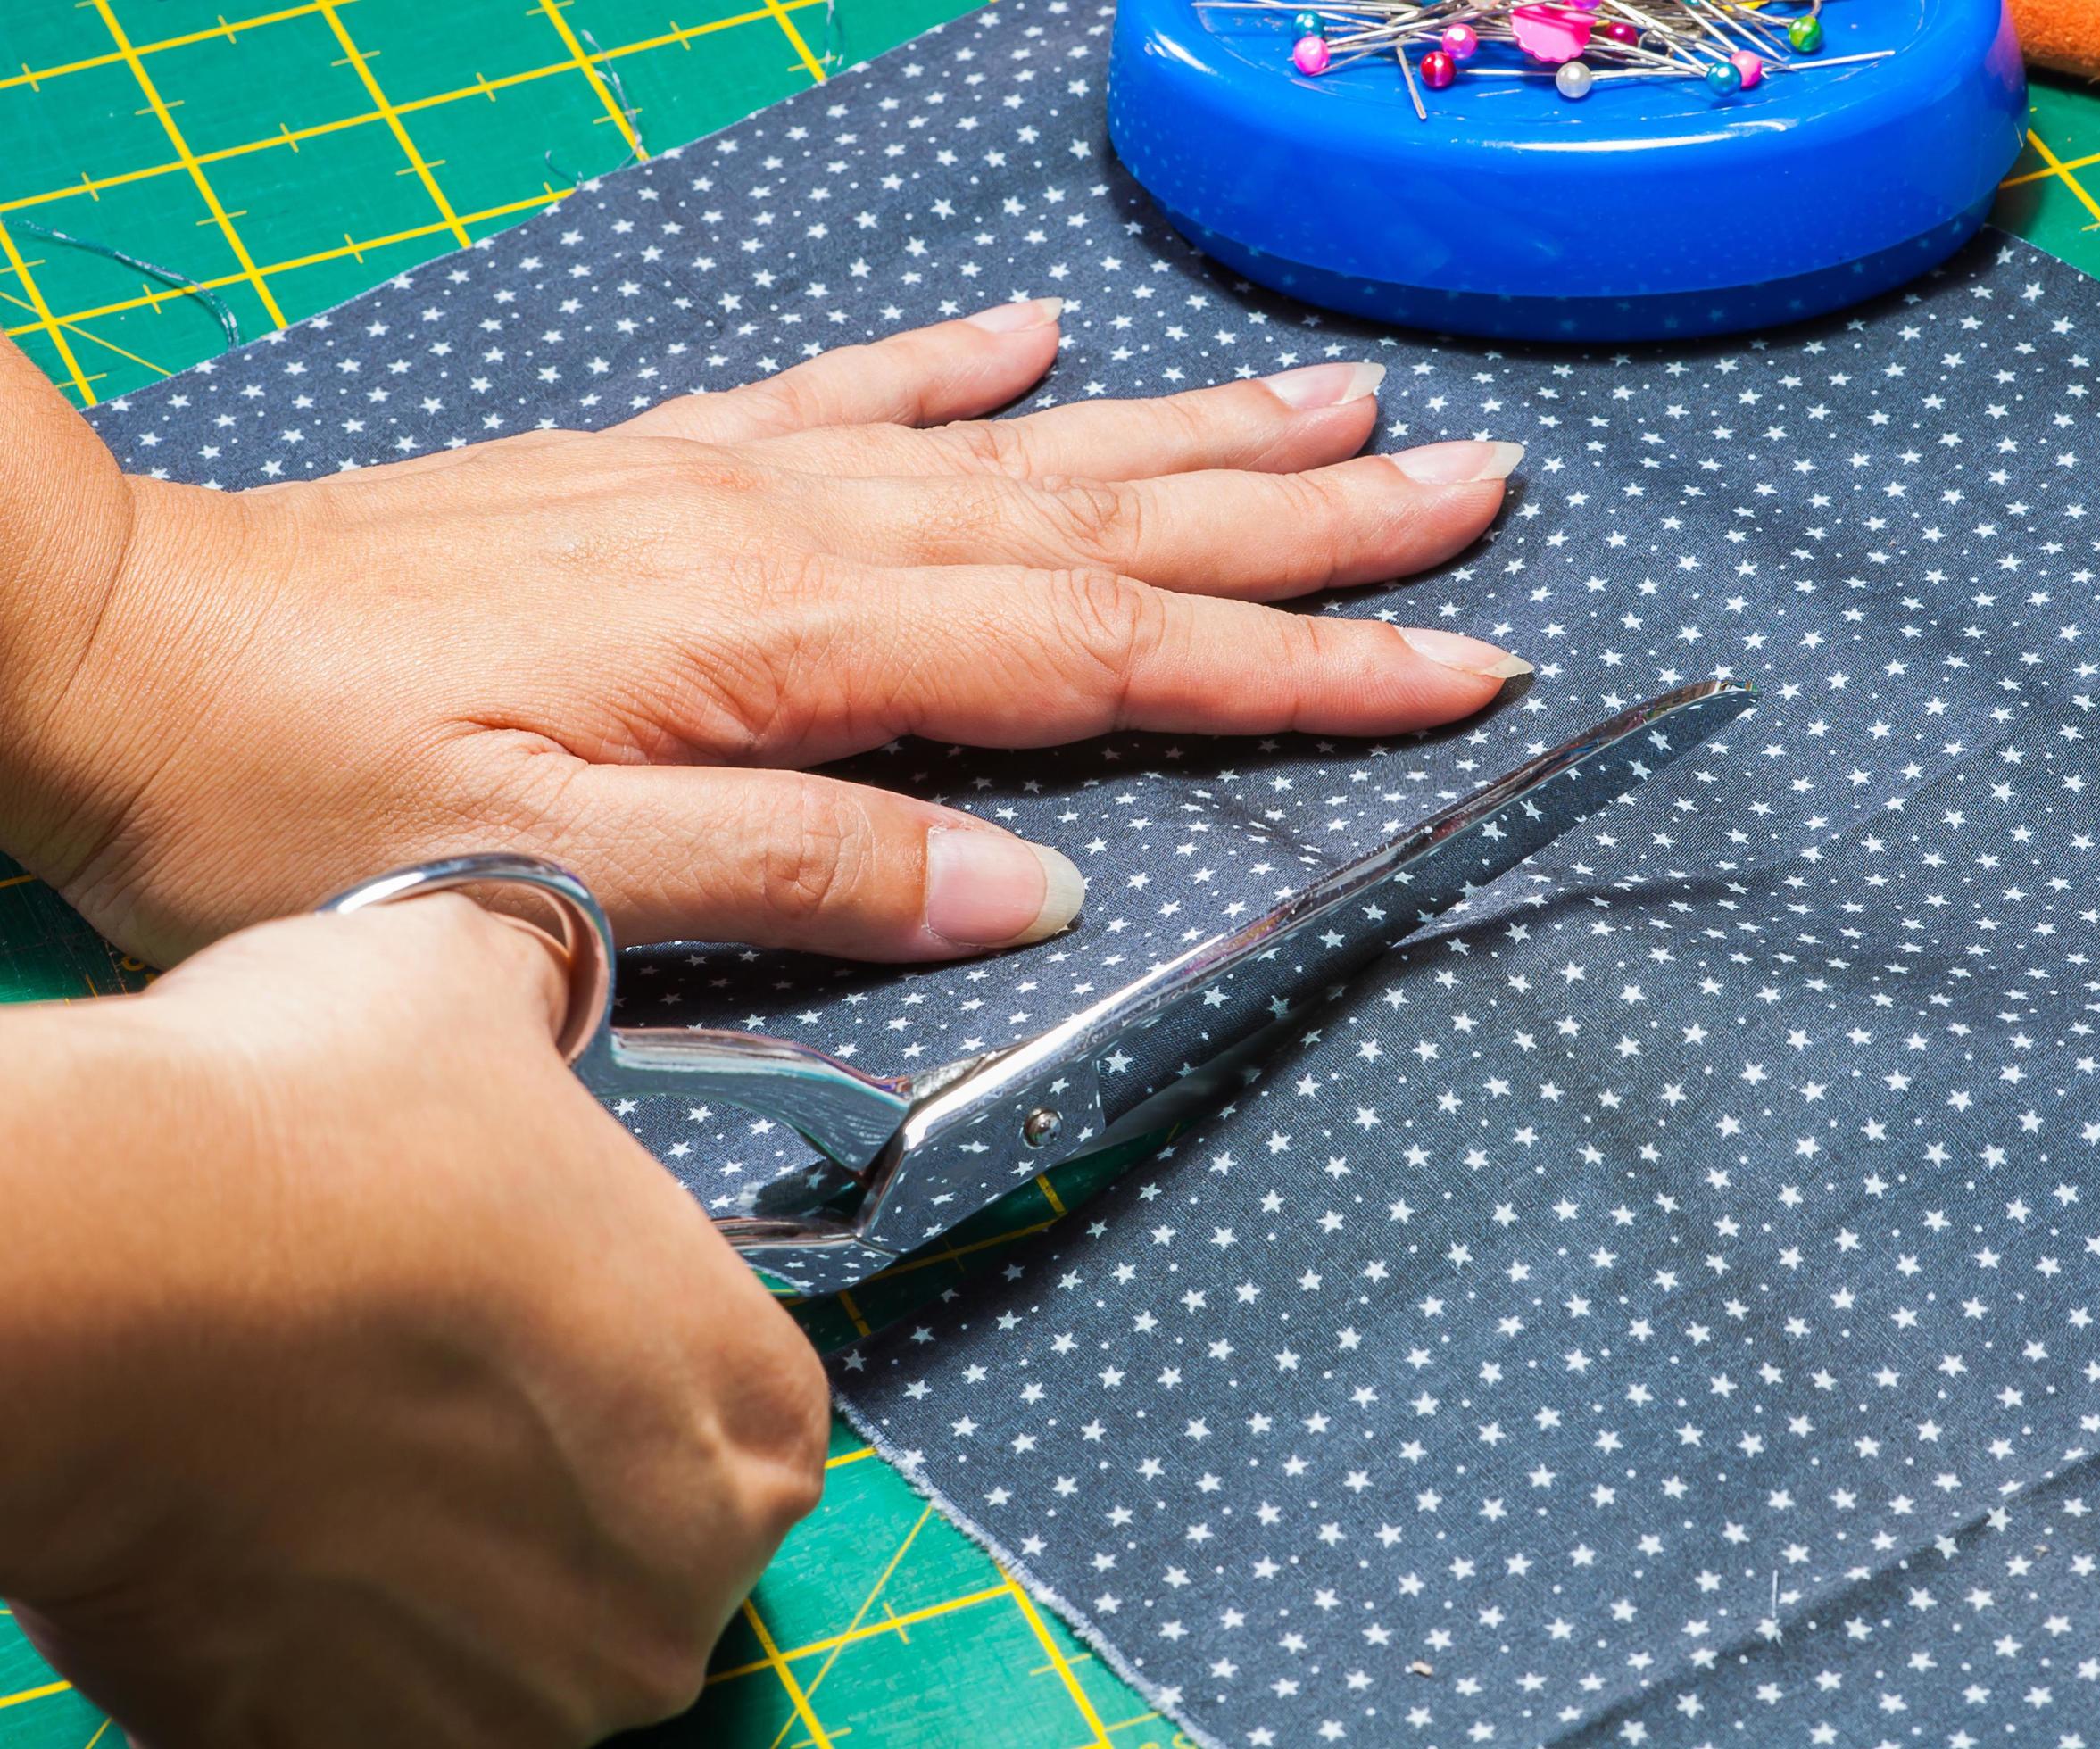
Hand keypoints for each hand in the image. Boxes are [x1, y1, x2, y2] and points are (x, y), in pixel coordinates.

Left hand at [0, 300, 1527, 968]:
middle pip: (1104, 532)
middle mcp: (795, 536)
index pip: (1103, 662)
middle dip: (1304, 529)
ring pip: (1017, 455)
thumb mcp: (545, 880)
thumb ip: (798, 873)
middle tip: (1476, 488)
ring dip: (1189, 441)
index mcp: (794, 643)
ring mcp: (730, 486)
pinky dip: (959, 372)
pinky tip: (1041, 342)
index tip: (1459, 670)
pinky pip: (847, 400)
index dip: (1294, 672)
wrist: (113, 641)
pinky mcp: (658, 470)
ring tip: (1342, 416)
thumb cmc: (308, 795)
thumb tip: (1027, 896)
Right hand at [0, 896, 827, 1744]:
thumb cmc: (321, 1130)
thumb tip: (530, 987)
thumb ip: (547, 1014)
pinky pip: (364, 1701)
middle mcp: (680, 1588)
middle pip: (635, 1536)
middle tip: (418, 1381)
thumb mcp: (482, 993)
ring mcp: (522, 1704)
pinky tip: (258, 1525)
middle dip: (542, 1471)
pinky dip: (321, 1636)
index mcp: (760, 1413)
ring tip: (323, 1445)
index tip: (534, 1313)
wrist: (97, 1268)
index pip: (735, 1407)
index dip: (626, 1353)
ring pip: (501, 1630)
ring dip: (435, 1563)